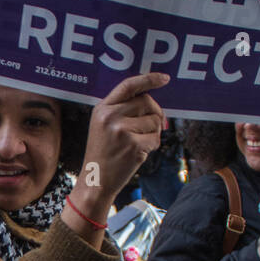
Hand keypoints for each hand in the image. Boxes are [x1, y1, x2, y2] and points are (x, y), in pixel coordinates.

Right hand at [76, 72, 169, 211]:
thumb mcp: (102, 126)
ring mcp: (121, 130)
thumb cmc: (102, 154)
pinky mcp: (133, 145)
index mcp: (102, 108)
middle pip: (146, 102)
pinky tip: (139, 153)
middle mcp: (110, 116)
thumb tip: (151, 102)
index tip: (164, 79)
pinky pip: (155, 138)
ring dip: (153, 133)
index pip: (128, 86)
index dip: (149, 79)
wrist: (95, 182)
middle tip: (150, 127)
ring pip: (154, 121)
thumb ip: (121, 110)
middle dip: (154, 113)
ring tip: (138, 144)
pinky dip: (152, 146)